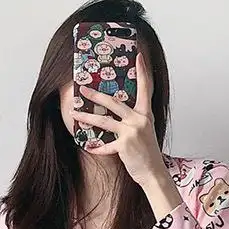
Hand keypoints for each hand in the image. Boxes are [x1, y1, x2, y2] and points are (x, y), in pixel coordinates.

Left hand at [73, 53, 165, 186]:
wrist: (153, 172)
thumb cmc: (147, 152)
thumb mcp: (145, 130)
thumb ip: (134, 118)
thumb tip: (116, 108)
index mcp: (146, 113)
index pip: (146, 88)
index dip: (142, 71)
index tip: (139, 56)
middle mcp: (140, 119)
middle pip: (114, 102)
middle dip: (96, 95)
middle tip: (83, 88)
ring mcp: (132, 132)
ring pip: (104, 121)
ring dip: (87, 117)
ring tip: (74, 113)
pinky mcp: (125, 146)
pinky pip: (106, 146)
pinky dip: (97, 147)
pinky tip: (88, 147)